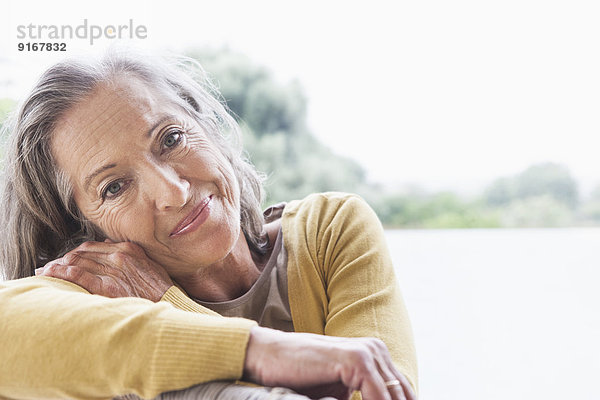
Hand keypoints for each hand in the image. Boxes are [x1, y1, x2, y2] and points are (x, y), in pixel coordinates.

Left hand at [36, 240, 172, 301]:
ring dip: (57, 266)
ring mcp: (114, 270)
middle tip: (49, 266)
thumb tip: (110, 243)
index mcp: (129, 249)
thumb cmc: (160, 290)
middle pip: (82, 253)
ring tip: (44, 272)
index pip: (94, 246)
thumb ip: (130, 255)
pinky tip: (50, 275)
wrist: (170, 305)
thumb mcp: (148, 265)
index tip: (65, 259)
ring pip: (77, 262)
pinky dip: (61, 273)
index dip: (76, 252)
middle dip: (63, 259)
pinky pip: (78, 275)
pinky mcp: (108, 285)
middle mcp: (120, 255)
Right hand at [243, 327, 415, 399]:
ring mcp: (367, 352)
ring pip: (394, 397)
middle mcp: (376, 350)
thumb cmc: (299, 376)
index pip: (403, 394)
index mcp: (376, 356)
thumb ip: (361, 399)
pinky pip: (378, 395)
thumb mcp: (338, 392)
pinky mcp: (355, 359)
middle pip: (403, 395)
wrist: (268, 355)